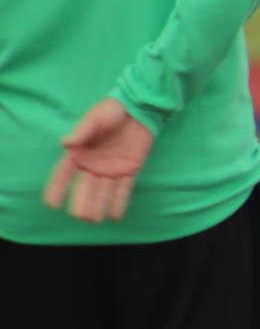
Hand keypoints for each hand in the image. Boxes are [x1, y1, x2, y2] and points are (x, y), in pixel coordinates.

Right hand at [43, 99, 153, 223]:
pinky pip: (123, 189)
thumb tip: (65, 143)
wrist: (140, 108)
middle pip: (84, 188)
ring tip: (93, 220)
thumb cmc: (112, 110)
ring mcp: (111, 169)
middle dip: (81, 202)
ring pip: (102, 192)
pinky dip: (119, 202)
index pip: (63, 174)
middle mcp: (93, 165)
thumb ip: (82, 132)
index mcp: (79, 153)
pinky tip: (114, 216)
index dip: (56, 188)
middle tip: (79, 216)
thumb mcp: (95, 118)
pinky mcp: (130, 170)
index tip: (50, 203)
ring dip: (97, 206)